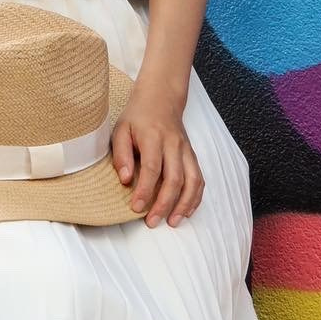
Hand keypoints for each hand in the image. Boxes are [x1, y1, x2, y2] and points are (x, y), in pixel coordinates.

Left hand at [110, 81, 203, 226]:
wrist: (161, 97)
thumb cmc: (138, 116)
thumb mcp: (121, 129)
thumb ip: (121, 154)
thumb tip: (124, 179)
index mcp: (154, 137)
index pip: (152, 168)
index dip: (145, 190)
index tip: (137, 207)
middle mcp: (173, 144)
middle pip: (174, 178)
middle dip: (164, 203)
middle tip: (152, 221)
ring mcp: (186, 150)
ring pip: (192, 180)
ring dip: (184, 204)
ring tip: (173, 221)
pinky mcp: (192, 155)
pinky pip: (199, 178)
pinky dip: (195, 197)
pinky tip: (186, 211)